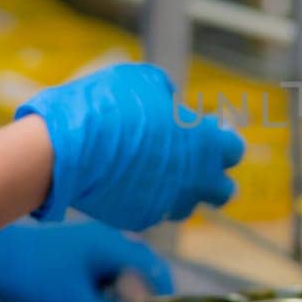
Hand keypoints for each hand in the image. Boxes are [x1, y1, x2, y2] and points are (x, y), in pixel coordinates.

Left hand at [0, 220, 171, 301]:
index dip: (167, 301)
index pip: (156, 271)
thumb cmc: (31, 276)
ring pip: (125, 279)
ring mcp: (91, 249)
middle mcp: (107, 241)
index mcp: (112, 244)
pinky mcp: (76, 260)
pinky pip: (107, 280)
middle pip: (144, 274)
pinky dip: (113, 300)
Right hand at [18, 63, 244, 230]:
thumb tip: (168, 101)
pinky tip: (125, 182)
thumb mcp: (144, 81)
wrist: (67, 148)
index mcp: (204, 144)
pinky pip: (151, 212)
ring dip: (179, 192)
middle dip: (213, 179)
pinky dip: (144, 199)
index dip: (222, 141)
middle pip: (223, 190)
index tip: (207, 133)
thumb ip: (166, 95)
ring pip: (186, 206)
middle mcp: (194, 180)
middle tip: (194, 165)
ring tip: (155, 173)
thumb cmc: (108, 106)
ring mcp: (167, 203)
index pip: (234, 150)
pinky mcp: (139, 219)